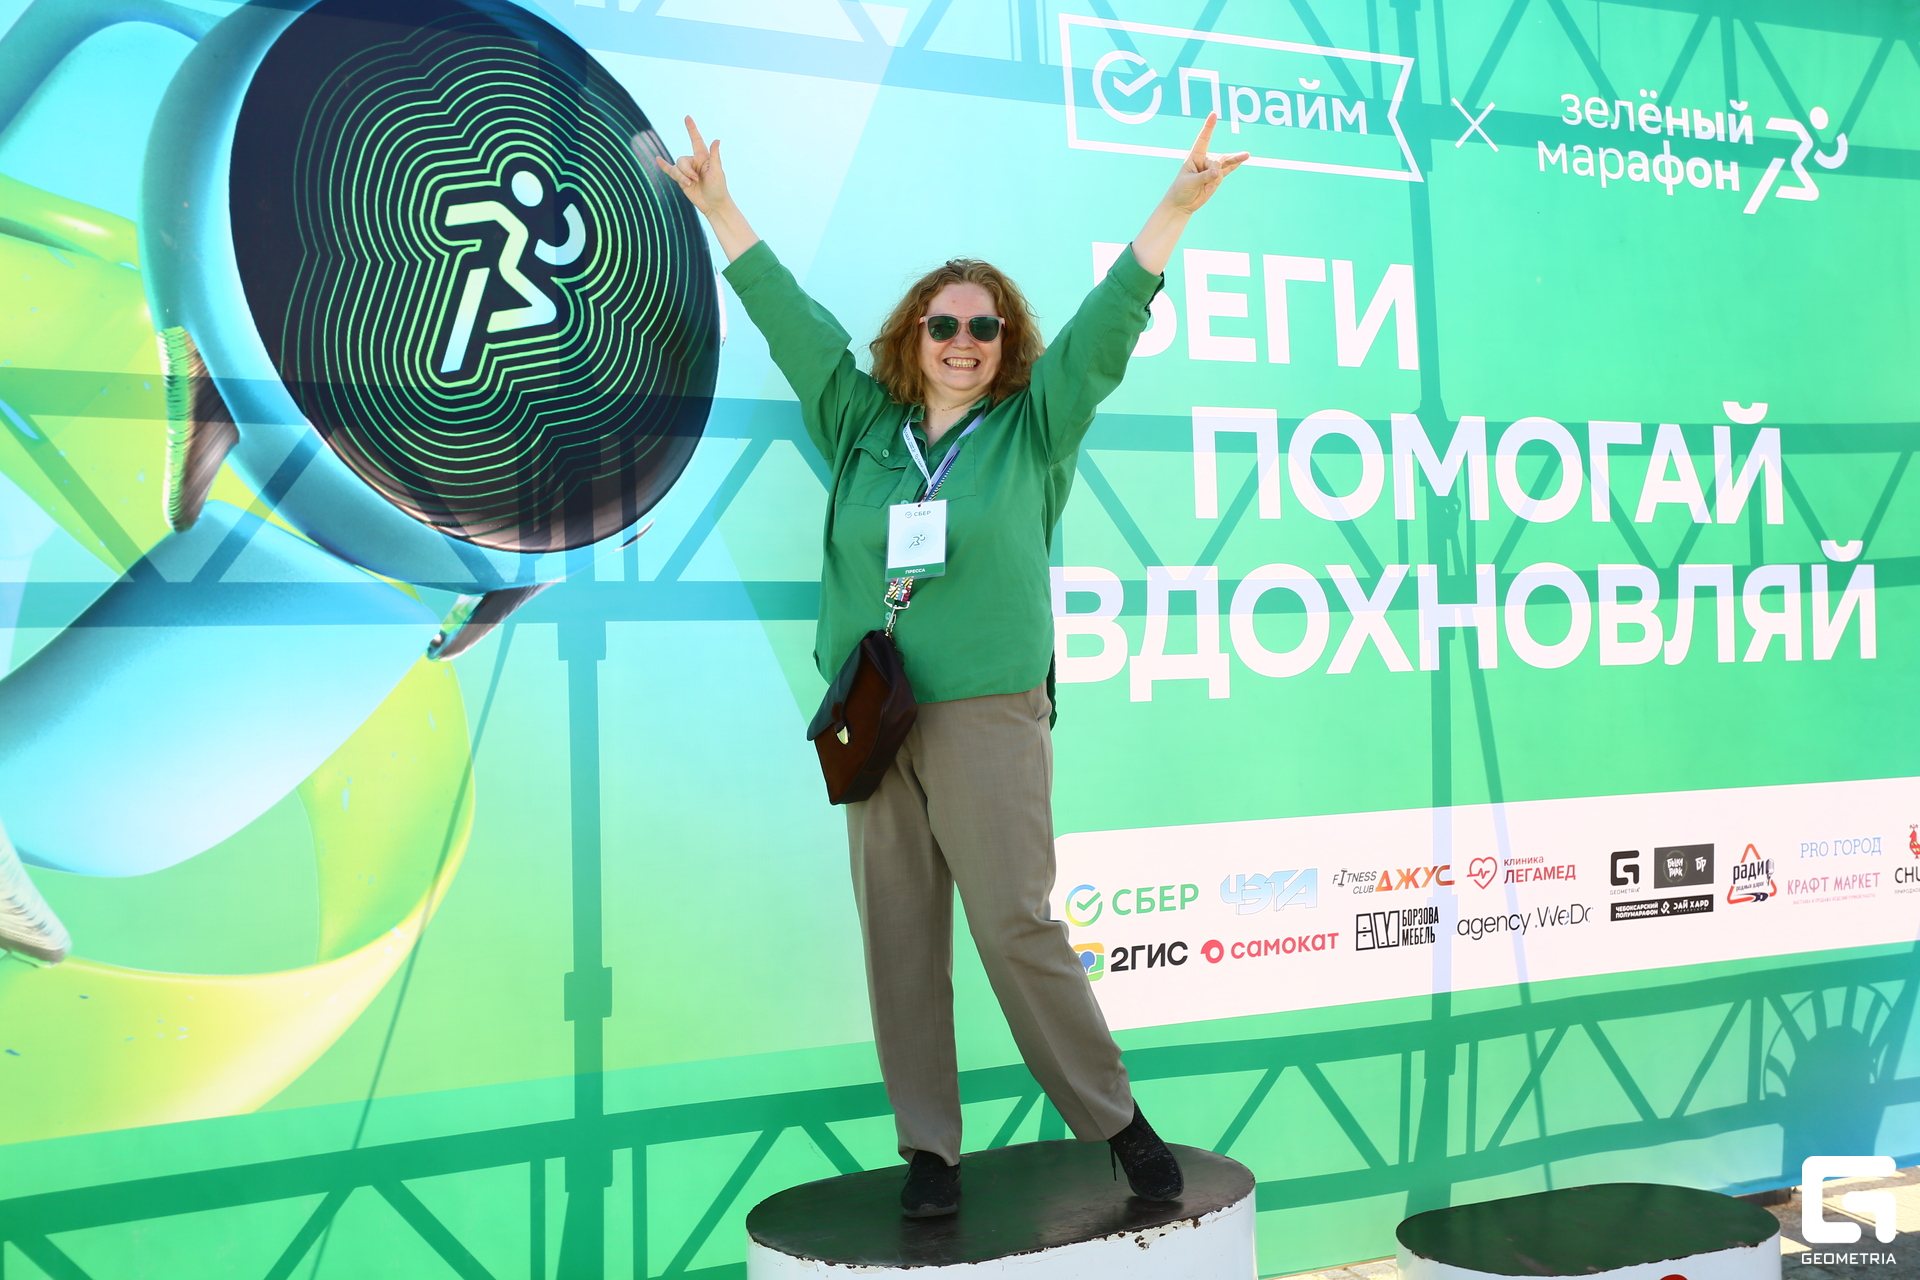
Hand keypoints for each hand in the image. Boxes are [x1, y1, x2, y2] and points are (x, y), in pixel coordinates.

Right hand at [652, 116, 758, 261]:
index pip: (696, 140)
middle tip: (696, 179)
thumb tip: (716, 140)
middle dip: (686, 170)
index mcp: (704, 157)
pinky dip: (663, 165)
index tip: (687, 117)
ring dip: (681, 176)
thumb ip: (715, 156)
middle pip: (681, 159)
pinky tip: (657, 159)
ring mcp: (687, 171)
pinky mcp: (681, 180)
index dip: (691, 129)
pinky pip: (670, 170)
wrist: (713, 205)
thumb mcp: (717, 171)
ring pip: (676, 168)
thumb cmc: (719, 188)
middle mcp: (694, 162)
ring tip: (690, 184)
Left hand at [1162, 114, 1249, 213]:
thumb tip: (1217, 173)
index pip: (1203, 139)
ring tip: (1246, 155)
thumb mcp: (1190, 183)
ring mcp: (1212, 168)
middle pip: (1216, 161)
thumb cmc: (1181, 190)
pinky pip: (1229, 169)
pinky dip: (1236, 164)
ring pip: (1224, 165)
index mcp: (1194, 156)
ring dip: (1230, 165)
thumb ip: (1204, 177)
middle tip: (1204, 183)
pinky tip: (1244, 158)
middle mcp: (1204, 160)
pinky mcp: (1217, 177)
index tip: (1214, 114)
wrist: (1182, 203)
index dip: (1209, 127)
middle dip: (1213, 173)